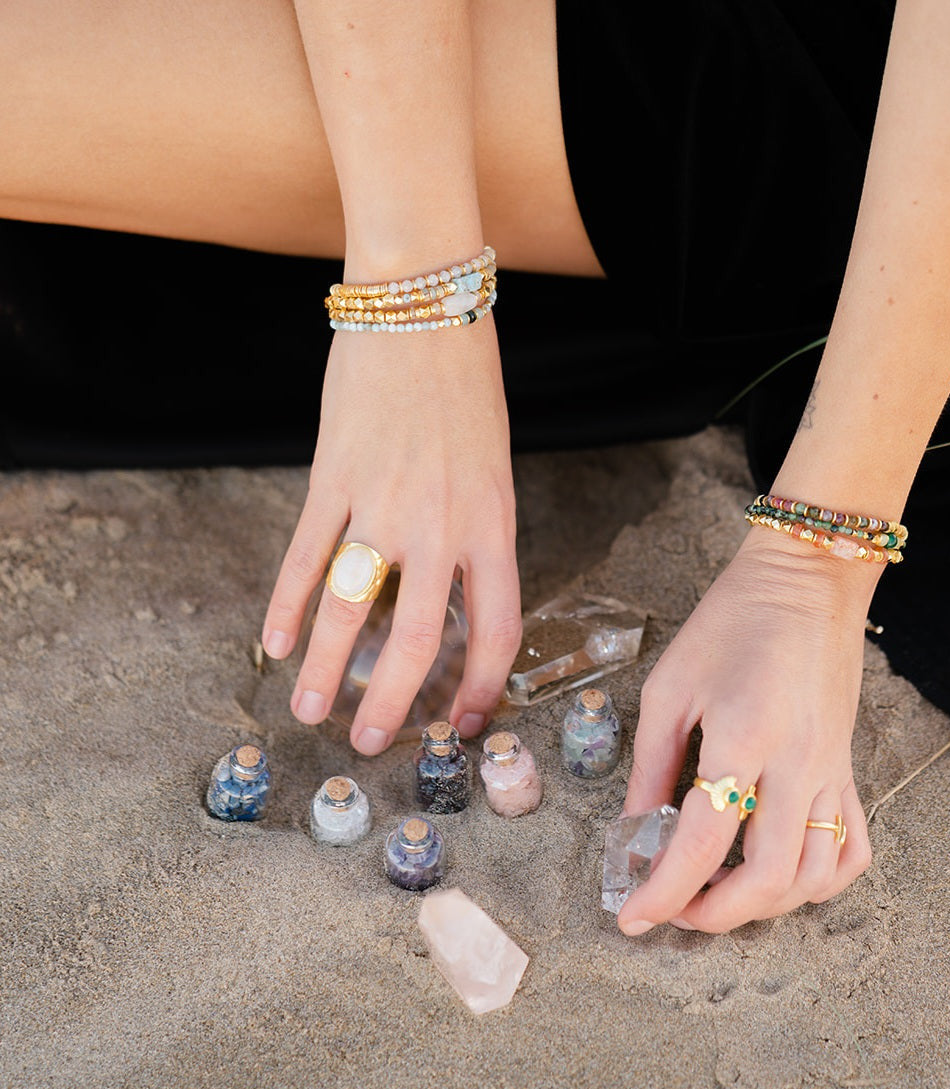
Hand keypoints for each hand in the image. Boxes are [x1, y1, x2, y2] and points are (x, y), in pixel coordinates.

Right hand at [260, 320, 522, 752]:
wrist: (423, 308)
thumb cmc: (467, 388)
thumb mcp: (493, 469)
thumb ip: (477, 535)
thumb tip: (451, 599)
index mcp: (495, 525)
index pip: (498, 630)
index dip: (483, 687)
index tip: (464, 721)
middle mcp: (443, 525)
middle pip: (418, 640)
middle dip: (393, 703)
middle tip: (368, 742)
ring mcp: (384, 503)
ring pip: (349, 607)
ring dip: (325, 669)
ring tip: (309, 710)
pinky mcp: (334, 477)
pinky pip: (305, 555)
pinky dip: (286, 604)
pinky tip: (274, 641)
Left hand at [616, 527, 875, 934]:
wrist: (807, 581)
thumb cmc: (730, 622)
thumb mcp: (670, 686)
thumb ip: (651, 766)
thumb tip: (632, 831)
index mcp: (743, 738)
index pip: (701, 844)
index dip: (662, 893)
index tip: (631, 917)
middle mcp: (797, 764)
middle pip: (767, 879)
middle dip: (714, 915)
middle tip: (675, 909)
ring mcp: (832, 770)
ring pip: (815, 875)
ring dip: (766, 906)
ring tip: (720, 895)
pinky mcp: (849, 767)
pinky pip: (853, 846)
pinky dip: (821, 879)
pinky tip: (784, 874)